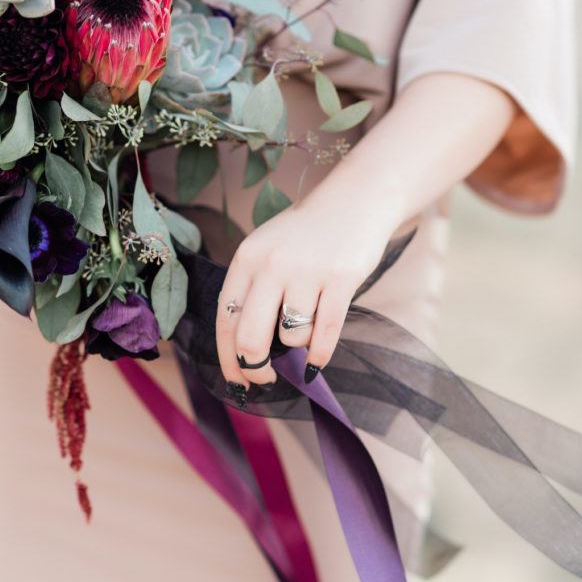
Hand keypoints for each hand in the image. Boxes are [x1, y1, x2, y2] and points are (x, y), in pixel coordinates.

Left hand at [215, 71, 516, 401]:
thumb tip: (243, 351)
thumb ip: (252, 291)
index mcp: (246, 259)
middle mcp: (271, 265)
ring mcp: (307, 272)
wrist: (356, 200)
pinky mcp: (341, 280)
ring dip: (298, 347)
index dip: (227, 359)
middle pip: (250, 338)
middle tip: (265, 379)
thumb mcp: (267, 251)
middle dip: (254, 369)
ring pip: (292, 337)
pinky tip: (317, 363)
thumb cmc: (307, 235)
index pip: (225, 320)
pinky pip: (325, 334)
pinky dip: (320, 356)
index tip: (236, 381)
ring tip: (306, 332)